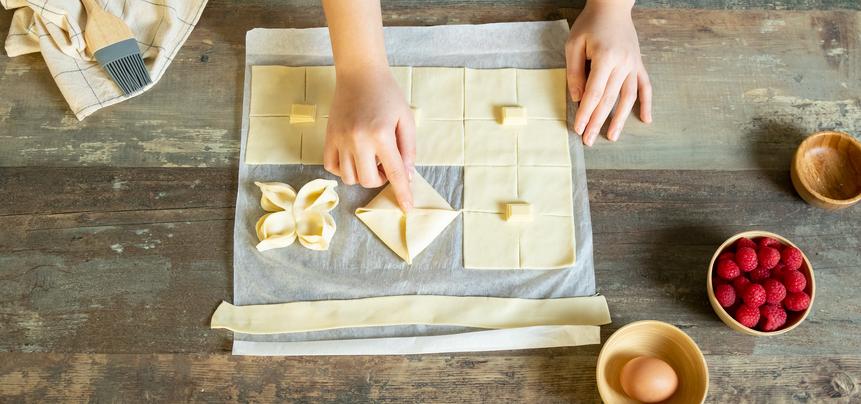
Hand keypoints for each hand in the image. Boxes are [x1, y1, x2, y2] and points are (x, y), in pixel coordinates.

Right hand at [324, 68, 415, 210]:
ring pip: (349, 178)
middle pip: (368, 181)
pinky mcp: (328, 137)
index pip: (395, 173)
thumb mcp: (406, 119)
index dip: (402, 193)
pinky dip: (343, 169)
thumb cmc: (387, 95)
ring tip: (370, 159)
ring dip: (363, 175)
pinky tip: (353, 158)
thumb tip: (408, 176)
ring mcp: (340, 140)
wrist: (359, 74)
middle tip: (385, 164)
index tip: (407, 208)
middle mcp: (358, 140)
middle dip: (380, 180)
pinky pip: (331, 167)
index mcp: (381, 135)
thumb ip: (409, 149)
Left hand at [566, 0, 652, 145]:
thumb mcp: (574, 45)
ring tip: (612, 137)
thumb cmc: (590, 24)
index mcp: (605, 57)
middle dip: (597, 122)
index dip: (585, 113)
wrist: (612, 6)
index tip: (578, 128)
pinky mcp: (639, 64)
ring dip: (620, 119)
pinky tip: (646, 120)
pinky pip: (646, 86)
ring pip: (628, 97)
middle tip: (588, 140)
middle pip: (609, 99)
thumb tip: (578, 99)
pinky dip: (647, 103)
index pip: (594, 92)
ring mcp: (634, 64)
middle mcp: (623, 63)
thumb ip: (575, 72)